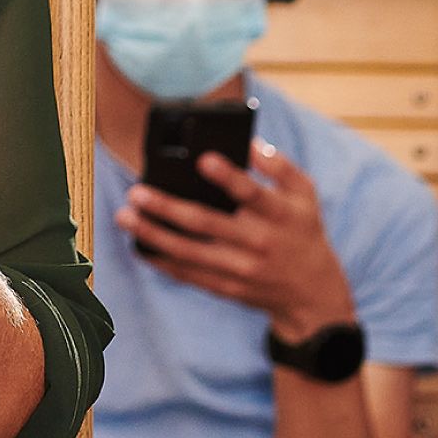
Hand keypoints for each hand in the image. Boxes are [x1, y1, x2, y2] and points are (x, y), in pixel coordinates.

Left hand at [121, 142, 355, 340]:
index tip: (202, 159)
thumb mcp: (305, 195)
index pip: (252, 193)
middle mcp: (259, 243)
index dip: (229, 177)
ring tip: (125, 216)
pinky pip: (189, 274)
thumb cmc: (303, 230)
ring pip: (189, 252)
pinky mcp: (228, 287)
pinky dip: (162, 261)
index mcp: (280, 215)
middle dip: (168, 207)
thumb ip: (280, 167)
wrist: (312, 294)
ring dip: (153, 234)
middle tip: (136, 192)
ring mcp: (241, 269)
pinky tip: (139, 244)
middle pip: (207, 224)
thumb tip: (248, 143)